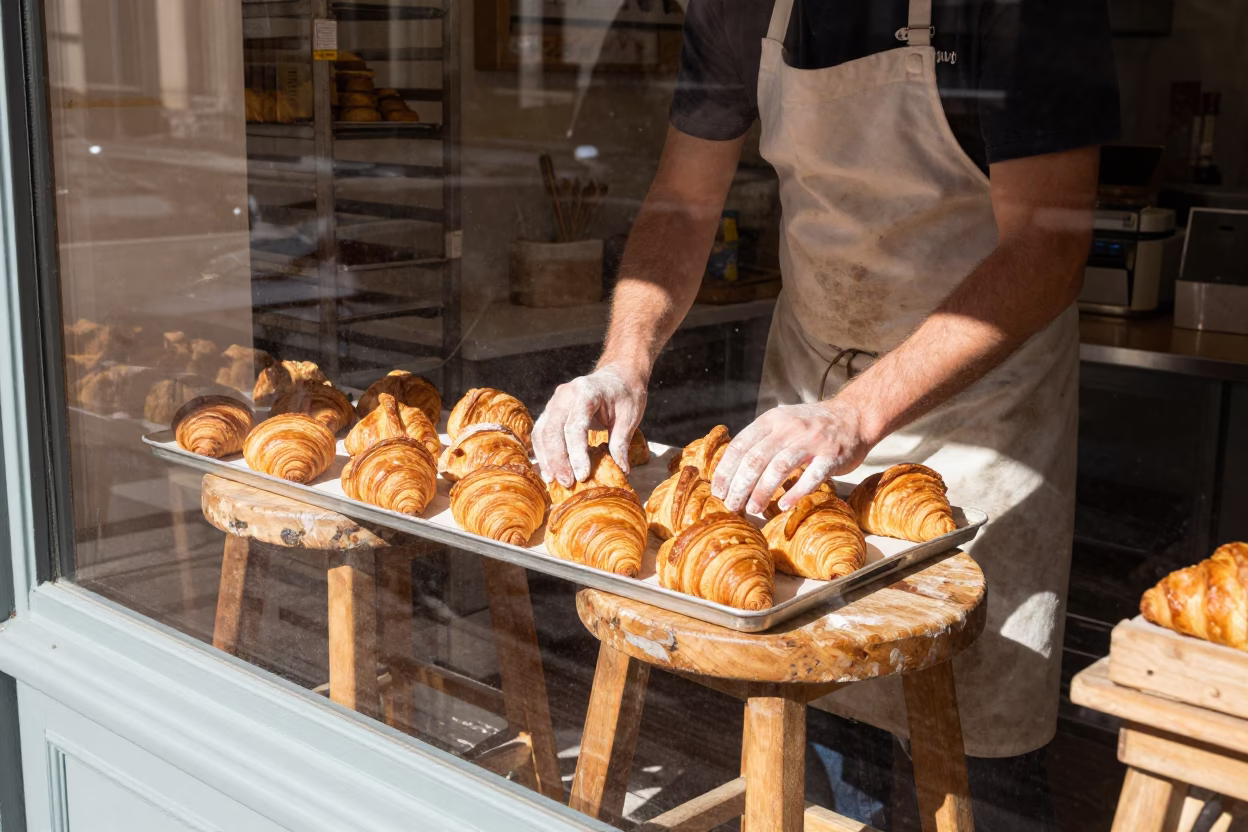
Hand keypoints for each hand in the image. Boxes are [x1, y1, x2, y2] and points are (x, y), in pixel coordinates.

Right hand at [533, 364, 647, 487]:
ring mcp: (554, 402)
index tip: (582, 476)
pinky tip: (549, 471)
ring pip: (542, 432)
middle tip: (567, 483)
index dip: (577, 454)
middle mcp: (565, 395)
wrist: (618, 374)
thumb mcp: (630, 416)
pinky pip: (541, 433)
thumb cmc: (625, 394)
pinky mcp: (551, 411)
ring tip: (554, 481)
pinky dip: (543, 452)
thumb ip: (621, 442)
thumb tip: (621, 470)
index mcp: (586, 392)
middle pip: (552, 431)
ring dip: (547, 459)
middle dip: (558, 460)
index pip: (575, 427)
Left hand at [710, 399, 872, 514]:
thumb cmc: (811, 426)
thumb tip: (730, 471)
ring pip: (779, 468)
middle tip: (732, 505)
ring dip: (762, 492)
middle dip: (740, 485)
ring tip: (753, 509)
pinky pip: (811, 477)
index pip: (741, 445)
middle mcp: (789, 428)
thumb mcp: (782, 423)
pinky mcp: (832, 456)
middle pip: (756, 459)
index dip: (726, 470)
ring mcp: (811, 441)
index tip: (718, 490)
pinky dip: (796, 492)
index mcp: (772, 420)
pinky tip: (784, 506)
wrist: (854, 416)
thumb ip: (760, 441)